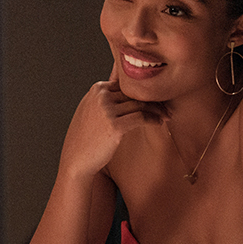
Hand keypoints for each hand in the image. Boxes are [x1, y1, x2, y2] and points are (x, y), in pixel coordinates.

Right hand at [59, 62, 167, 179]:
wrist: (76, 158)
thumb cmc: (85, 137)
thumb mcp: (90, 109)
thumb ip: (105, 98)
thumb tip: (127, 92)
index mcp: (97, 89)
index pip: (127, 85)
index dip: (143, 92)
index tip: (155, 99)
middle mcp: (101, 96)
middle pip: (135, 93)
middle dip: (153, 100)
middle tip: (166, 107)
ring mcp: (107, 110)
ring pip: (141, 104)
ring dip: (157, 110)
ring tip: (166, 115)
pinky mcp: (114, 125)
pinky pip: (142, 117)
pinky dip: (154, 119)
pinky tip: (159, 123)